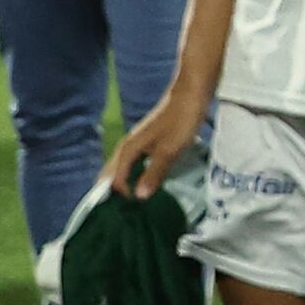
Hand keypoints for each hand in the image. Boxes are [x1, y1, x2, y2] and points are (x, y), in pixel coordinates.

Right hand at [108, 88, 206, 204]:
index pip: (115, 179)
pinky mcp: (149, 140)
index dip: (121, 195)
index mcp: (128, 149)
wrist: (191, 92)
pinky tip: (146, 180)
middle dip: (113, 190)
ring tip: (132, 200)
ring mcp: (138, 142)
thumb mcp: (170, 150)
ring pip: (123, 166)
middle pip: (112, 172)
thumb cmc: (180, 120)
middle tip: (122, 210)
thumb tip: (139, 196)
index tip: (133, 211)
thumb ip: (154, 172)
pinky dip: (135, 173)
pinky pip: (135, 161)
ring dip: (124, 182)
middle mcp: (128, 146)